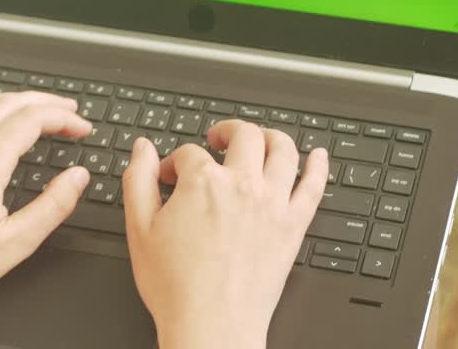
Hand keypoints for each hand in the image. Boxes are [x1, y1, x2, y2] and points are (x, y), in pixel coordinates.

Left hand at [0, 91, 92, 322]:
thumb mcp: (15, 243)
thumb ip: (53, 206)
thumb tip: (77, 177)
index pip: (34, 119)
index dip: (64, 118)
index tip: (82, 128)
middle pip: (9, 104)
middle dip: (45, 102)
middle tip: (68, 110)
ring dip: (11, 100)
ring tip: (32, 106)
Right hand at [122, 120, 328, 348]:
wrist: (211, 327)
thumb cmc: (177, 287)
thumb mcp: (139, 229)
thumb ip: (138, 180)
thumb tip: (143, 149)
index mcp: (203, 182)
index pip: (188, 153)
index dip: (173, 162)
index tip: (167, 177)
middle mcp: (242, 185)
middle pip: (243, 136)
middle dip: (226, 131)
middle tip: (216, 139)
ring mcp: (272, 204)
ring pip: (283, 150)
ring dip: (271, 136)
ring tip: (260, 138)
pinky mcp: (293, 226)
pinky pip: (314, 187)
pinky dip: (318, 166)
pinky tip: (318, 156)